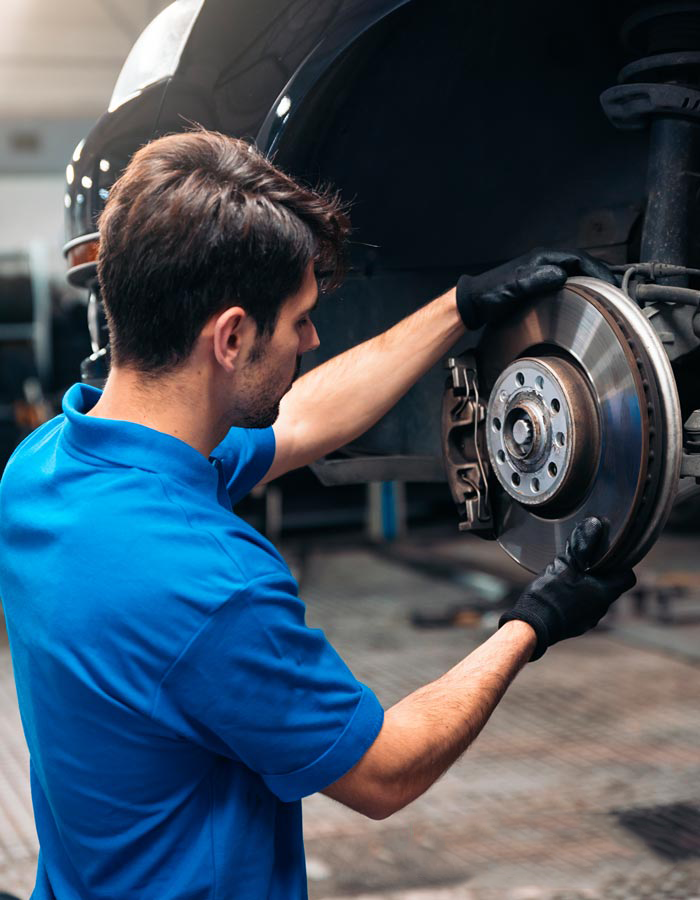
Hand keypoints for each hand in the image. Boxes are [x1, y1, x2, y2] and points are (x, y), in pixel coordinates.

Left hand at [455, 248, 615, 329]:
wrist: (475, 302)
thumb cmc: (491, 293)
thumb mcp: (515, 286)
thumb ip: (537, 279)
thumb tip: (562, 274)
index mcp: (543, 258)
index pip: (581, 259)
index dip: (599, 271)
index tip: (612, 284)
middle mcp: (545, 262)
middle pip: (583, 265)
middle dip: (602, 276)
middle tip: (617, 292)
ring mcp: (543, 273)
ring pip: (576, 274)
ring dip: (593, 283)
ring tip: (608, 296)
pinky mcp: (540, 284)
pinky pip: (568, 283)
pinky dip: (581, 290)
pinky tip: (587, 301)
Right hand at [498, 517, 635, 660]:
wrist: (533, 625)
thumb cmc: (549, 595)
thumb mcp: (564, 564)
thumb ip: (581, 546)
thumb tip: (594, 526)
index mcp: (604, 592)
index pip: (627, 577)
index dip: (621, 565)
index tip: (609, 557)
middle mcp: (602, 608)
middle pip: (610, 586)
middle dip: (599, 574)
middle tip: (584, 563)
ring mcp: (590, 619)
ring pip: (596, 597)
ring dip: (587, 587)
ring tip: (569, 578)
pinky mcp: (577, 626)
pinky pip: (583, 608)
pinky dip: (577, 599)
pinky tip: (561, 593)